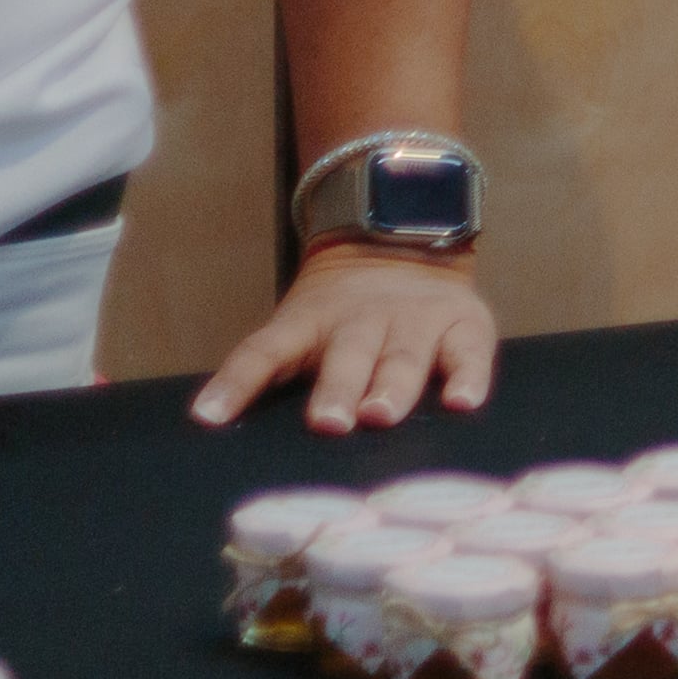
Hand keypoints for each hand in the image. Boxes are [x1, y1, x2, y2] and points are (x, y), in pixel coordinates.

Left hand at [192, 242, 494, 432]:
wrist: (404, 251)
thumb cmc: (342, 322)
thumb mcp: (301, 333)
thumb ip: (273, 374)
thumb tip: (214, 427)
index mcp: (310, 322)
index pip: (264, 349)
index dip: (235, 381)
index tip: (208, 417)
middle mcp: (364, 318)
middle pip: (347, 355)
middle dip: (337, 388)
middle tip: (328, 422)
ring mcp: (418, 319)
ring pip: (404, 355)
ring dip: (392, 385)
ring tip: (381, 414)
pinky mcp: (465, 324)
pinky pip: (469, 352)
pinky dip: (469, 377)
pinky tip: (463, 402)